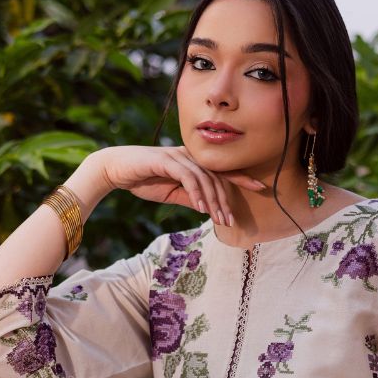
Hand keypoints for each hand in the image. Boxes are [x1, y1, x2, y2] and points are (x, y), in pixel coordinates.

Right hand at [94, 145, 264, 224]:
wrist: (116, 169)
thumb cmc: (144, 180)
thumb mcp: (172, 193)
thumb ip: (191, 197)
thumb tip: (209, 208)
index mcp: (194, 162)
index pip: (222, 170)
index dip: (242, 178)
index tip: (261, 188)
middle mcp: (190, 156)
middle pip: (217, 177)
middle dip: (226, 200)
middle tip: (231, 221)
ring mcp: (179, 156)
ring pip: (205, 178)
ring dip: (213, 200)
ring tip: (219, 219)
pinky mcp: (166, 160)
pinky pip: (188, 176)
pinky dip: (196, 192)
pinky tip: (201, 207)